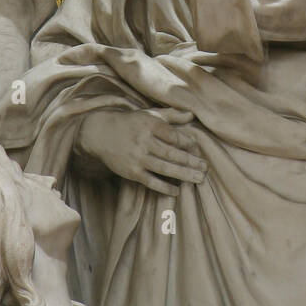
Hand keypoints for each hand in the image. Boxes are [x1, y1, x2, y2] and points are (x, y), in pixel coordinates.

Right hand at [77, 106, 205, 194]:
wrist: (100, 133)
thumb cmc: (130, 123)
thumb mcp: (149, 115)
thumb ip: (171, 115)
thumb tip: (192, 115)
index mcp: (150, 125)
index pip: (174, 136)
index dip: (188, 143)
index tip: (198, 149)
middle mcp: (144, 141)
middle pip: (171, 154)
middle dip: (190, 161)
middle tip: (205, 168)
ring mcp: (137, 158)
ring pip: (164, 168)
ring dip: (183, 174)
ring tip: (198, 179)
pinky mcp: (131, 171)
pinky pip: (151, 181)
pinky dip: (164, 187)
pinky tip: (177, 190)